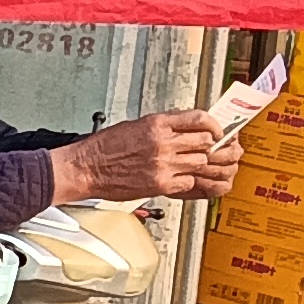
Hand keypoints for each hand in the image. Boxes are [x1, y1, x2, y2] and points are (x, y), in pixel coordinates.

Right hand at [51, 110, 230, 203]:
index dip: (214, 125)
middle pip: (205, 142)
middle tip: (213, 150)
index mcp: (157, 123)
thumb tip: (185, 128)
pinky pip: (188, 182)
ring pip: (200, 162)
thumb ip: (163, 127)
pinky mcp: (160, 183)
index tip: (218, 131)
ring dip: (201, 165)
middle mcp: (162, 142)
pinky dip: (188, 181)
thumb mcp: (136, 126)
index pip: (199, 119)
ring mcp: (163, 164)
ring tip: (196, 166)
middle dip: (211, 146)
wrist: (85, 168)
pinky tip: (181, 178)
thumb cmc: (104, 148)